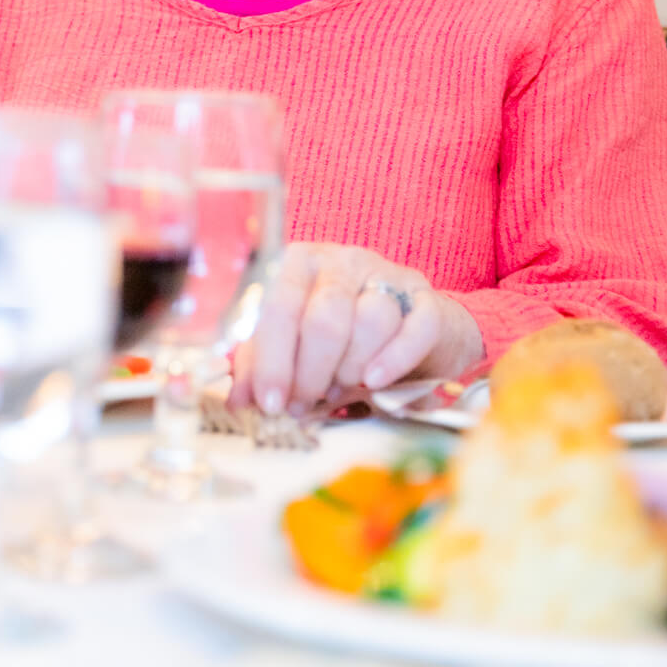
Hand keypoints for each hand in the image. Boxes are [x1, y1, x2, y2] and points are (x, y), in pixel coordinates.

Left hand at [229, 241, 482, 414]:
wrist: (415, 330)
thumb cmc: (343, 336)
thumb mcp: (295, 345)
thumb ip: (263, 366)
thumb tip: (238, 400)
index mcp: (300, 264)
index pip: (280, 307)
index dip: (272, 361)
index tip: (272, 404)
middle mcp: (344, 261)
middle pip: (324, 318)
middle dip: (311, 372)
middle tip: (306, 405)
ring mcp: (390, 277)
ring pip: (370, 319)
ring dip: (352, 366)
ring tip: (344, 387)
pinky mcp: (428, 301)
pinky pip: (415, 327)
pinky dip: (394, 359)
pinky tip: (375, 381)